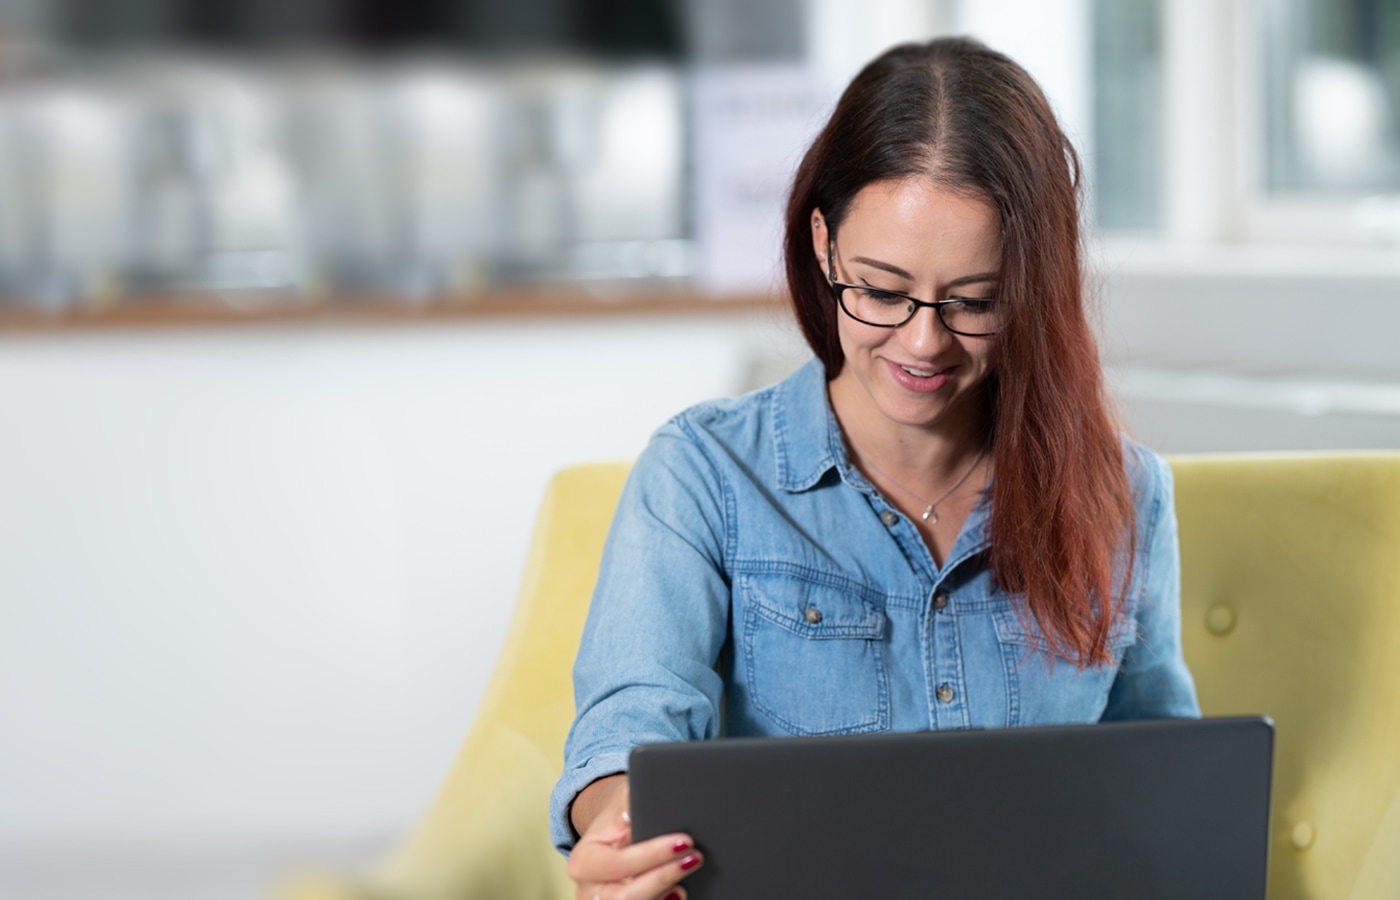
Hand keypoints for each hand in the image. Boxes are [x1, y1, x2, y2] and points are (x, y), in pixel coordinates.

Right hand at [567, 776, 703, 899]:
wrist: (614, 832)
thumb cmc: (618, 815)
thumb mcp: (621, 801)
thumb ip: (633, 801)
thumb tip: (661, 796)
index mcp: (583, 861)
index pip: (618, 864)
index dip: (653, 855)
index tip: (682, 842)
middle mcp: (589, 890)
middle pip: (626, 896)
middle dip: (663, 877)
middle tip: (694, 858)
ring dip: (665, 891)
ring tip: (687, 869)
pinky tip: (678, 891)